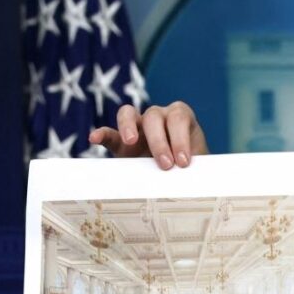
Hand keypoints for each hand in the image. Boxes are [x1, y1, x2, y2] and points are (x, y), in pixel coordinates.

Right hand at [88, 102, 208, 168]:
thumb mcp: (200, 164)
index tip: (183, 162)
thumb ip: (197, 166)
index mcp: (180, 117)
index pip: (178, 117)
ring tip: (130, 141)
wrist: (183, 176)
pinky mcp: (121, 143)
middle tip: (166, 165)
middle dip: (160, 141)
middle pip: (154, 116)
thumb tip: (196, 180)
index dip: (180, 138)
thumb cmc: (194, 168)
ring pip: (129, 114)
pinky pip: (109, 133)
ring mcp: (138, 127)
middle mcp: (158, 117)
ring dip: (128, 126)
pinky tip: (94, 138)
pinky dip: (102, 134)